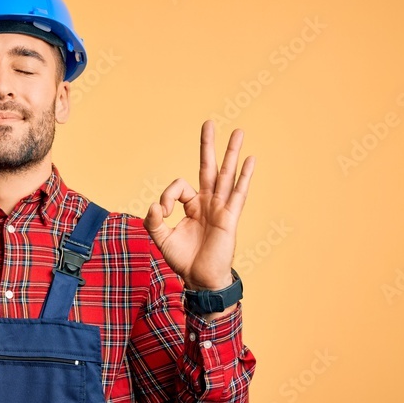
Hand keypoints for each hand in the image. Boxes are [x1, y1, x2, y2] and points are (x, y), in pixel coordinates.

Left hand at [143, 120, 254, 290]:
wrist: (200, 279)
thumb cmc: (183, 259)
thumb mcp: (160, 238)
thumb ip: (153, 221)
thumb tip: (153, 206)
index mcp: (192, 206)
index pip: (179, 187)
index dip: (166, 196)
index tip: (160, 213)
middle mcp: (208, 203)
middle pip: (208, 168)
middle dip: (208, 146)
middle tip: (208, 123)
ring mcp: (220, 208)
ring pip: (226, 175)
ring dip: (231, 152)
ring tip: (238, 131)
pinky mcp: (229, 218)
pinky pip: (238, 193)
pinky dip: (244, 176)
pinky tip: (250, 159)